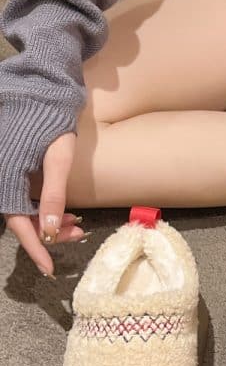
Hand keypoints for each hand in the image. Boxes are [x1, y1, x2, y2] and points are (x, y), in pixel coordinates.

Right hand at [3, 132, 86, 277]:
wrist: (41, 96)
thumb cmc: (52, 124)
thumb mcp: (59, 160)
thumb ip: (54, 195)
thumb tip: (50, 231)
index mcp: (6, 178)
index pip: (19, 223)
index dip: (35, 248)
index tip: (48, 269)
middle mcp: (0, 180)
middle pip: (22, 220)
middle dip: (50, 233)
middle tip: (78, 234)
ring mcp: (4, 176)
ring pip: (24, 211)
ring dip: (49, 222)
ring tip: (77, 224)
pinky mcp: (10, 172)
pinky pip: (24, 200)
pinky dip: (44, 210)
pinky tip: (65, 213)